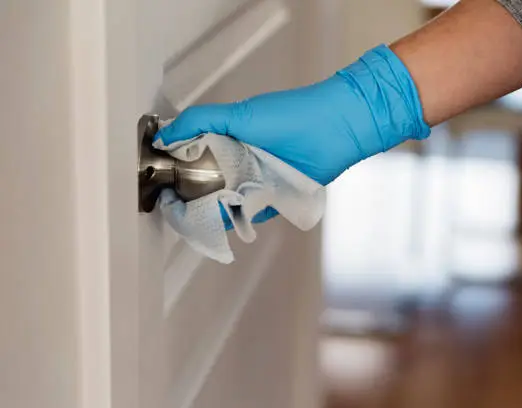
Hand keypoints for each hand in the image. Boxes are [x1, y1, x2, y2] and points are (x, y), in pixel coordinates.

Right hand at [155, 44, 429, 226]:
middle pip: (206, 183)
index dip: (175, 168)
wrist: (335, 131)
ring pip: (226, 201)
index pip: (193, 156)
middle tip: (173, 206)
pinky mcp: (272, 199)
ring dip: (211, 210)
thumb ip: (200, 122)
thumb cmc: (288, 118)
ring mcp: (255, 182)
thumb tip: (162, 137)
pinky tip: (221, 224)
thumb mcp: (239, 115)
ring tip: (193, 218)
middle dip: (190, 195)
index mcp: (227, 138)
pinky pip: (249, 213)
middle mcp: (238, 162)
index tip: (158, 181)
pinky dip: (237, 219)